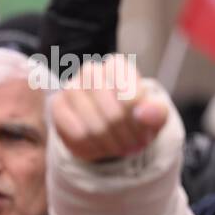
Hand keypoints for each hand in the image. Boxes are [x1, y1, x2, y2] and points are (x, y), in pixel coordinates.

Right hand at [51, 55, 168, 161]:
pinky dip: (93, 147)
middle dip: (125, 136)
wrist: (109, 129)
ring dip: (110, 144)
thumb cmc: (134, 117)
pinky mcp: (57, 107)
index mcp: (117, 66)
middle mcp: (91, 71)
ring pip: (94, 127)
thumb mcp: (155, 115)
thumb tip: (144, 112)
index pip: (130, 97)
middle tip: (132, 146)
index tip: (145, 133)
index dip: (138, 122)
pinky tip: (99, 147)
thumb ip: (157, 111)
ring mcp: (71, 88)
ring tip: (118, 147)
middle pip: (113, 115)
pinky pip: (77, 134)